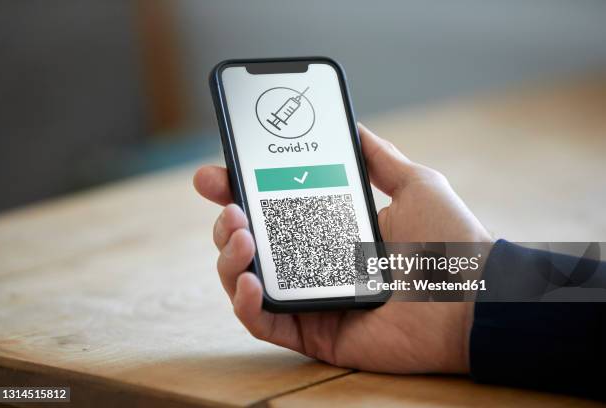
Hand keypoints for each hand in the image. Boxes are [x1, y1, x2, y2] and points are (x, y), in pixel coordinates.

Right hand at [193, 123, 491, 373]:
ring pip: (246, 281)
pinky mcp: (314, 332)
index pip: (274, 209)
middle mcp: (316, 263)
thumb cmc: (450, 240)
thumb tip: (353, 126)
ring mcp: (313, 298)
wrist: (477, 295)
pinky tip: (252, 280)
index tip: (218, 174)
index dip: (239, 191)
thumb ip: (378, 156)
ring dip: (229, 256)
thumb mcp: (414, 183)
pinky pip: (264, 322)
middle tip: (230, 205)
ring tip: (239, 233)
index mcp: (333, 228)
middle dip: (226, 222)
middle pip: (251, 243)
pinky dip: (247, 303)